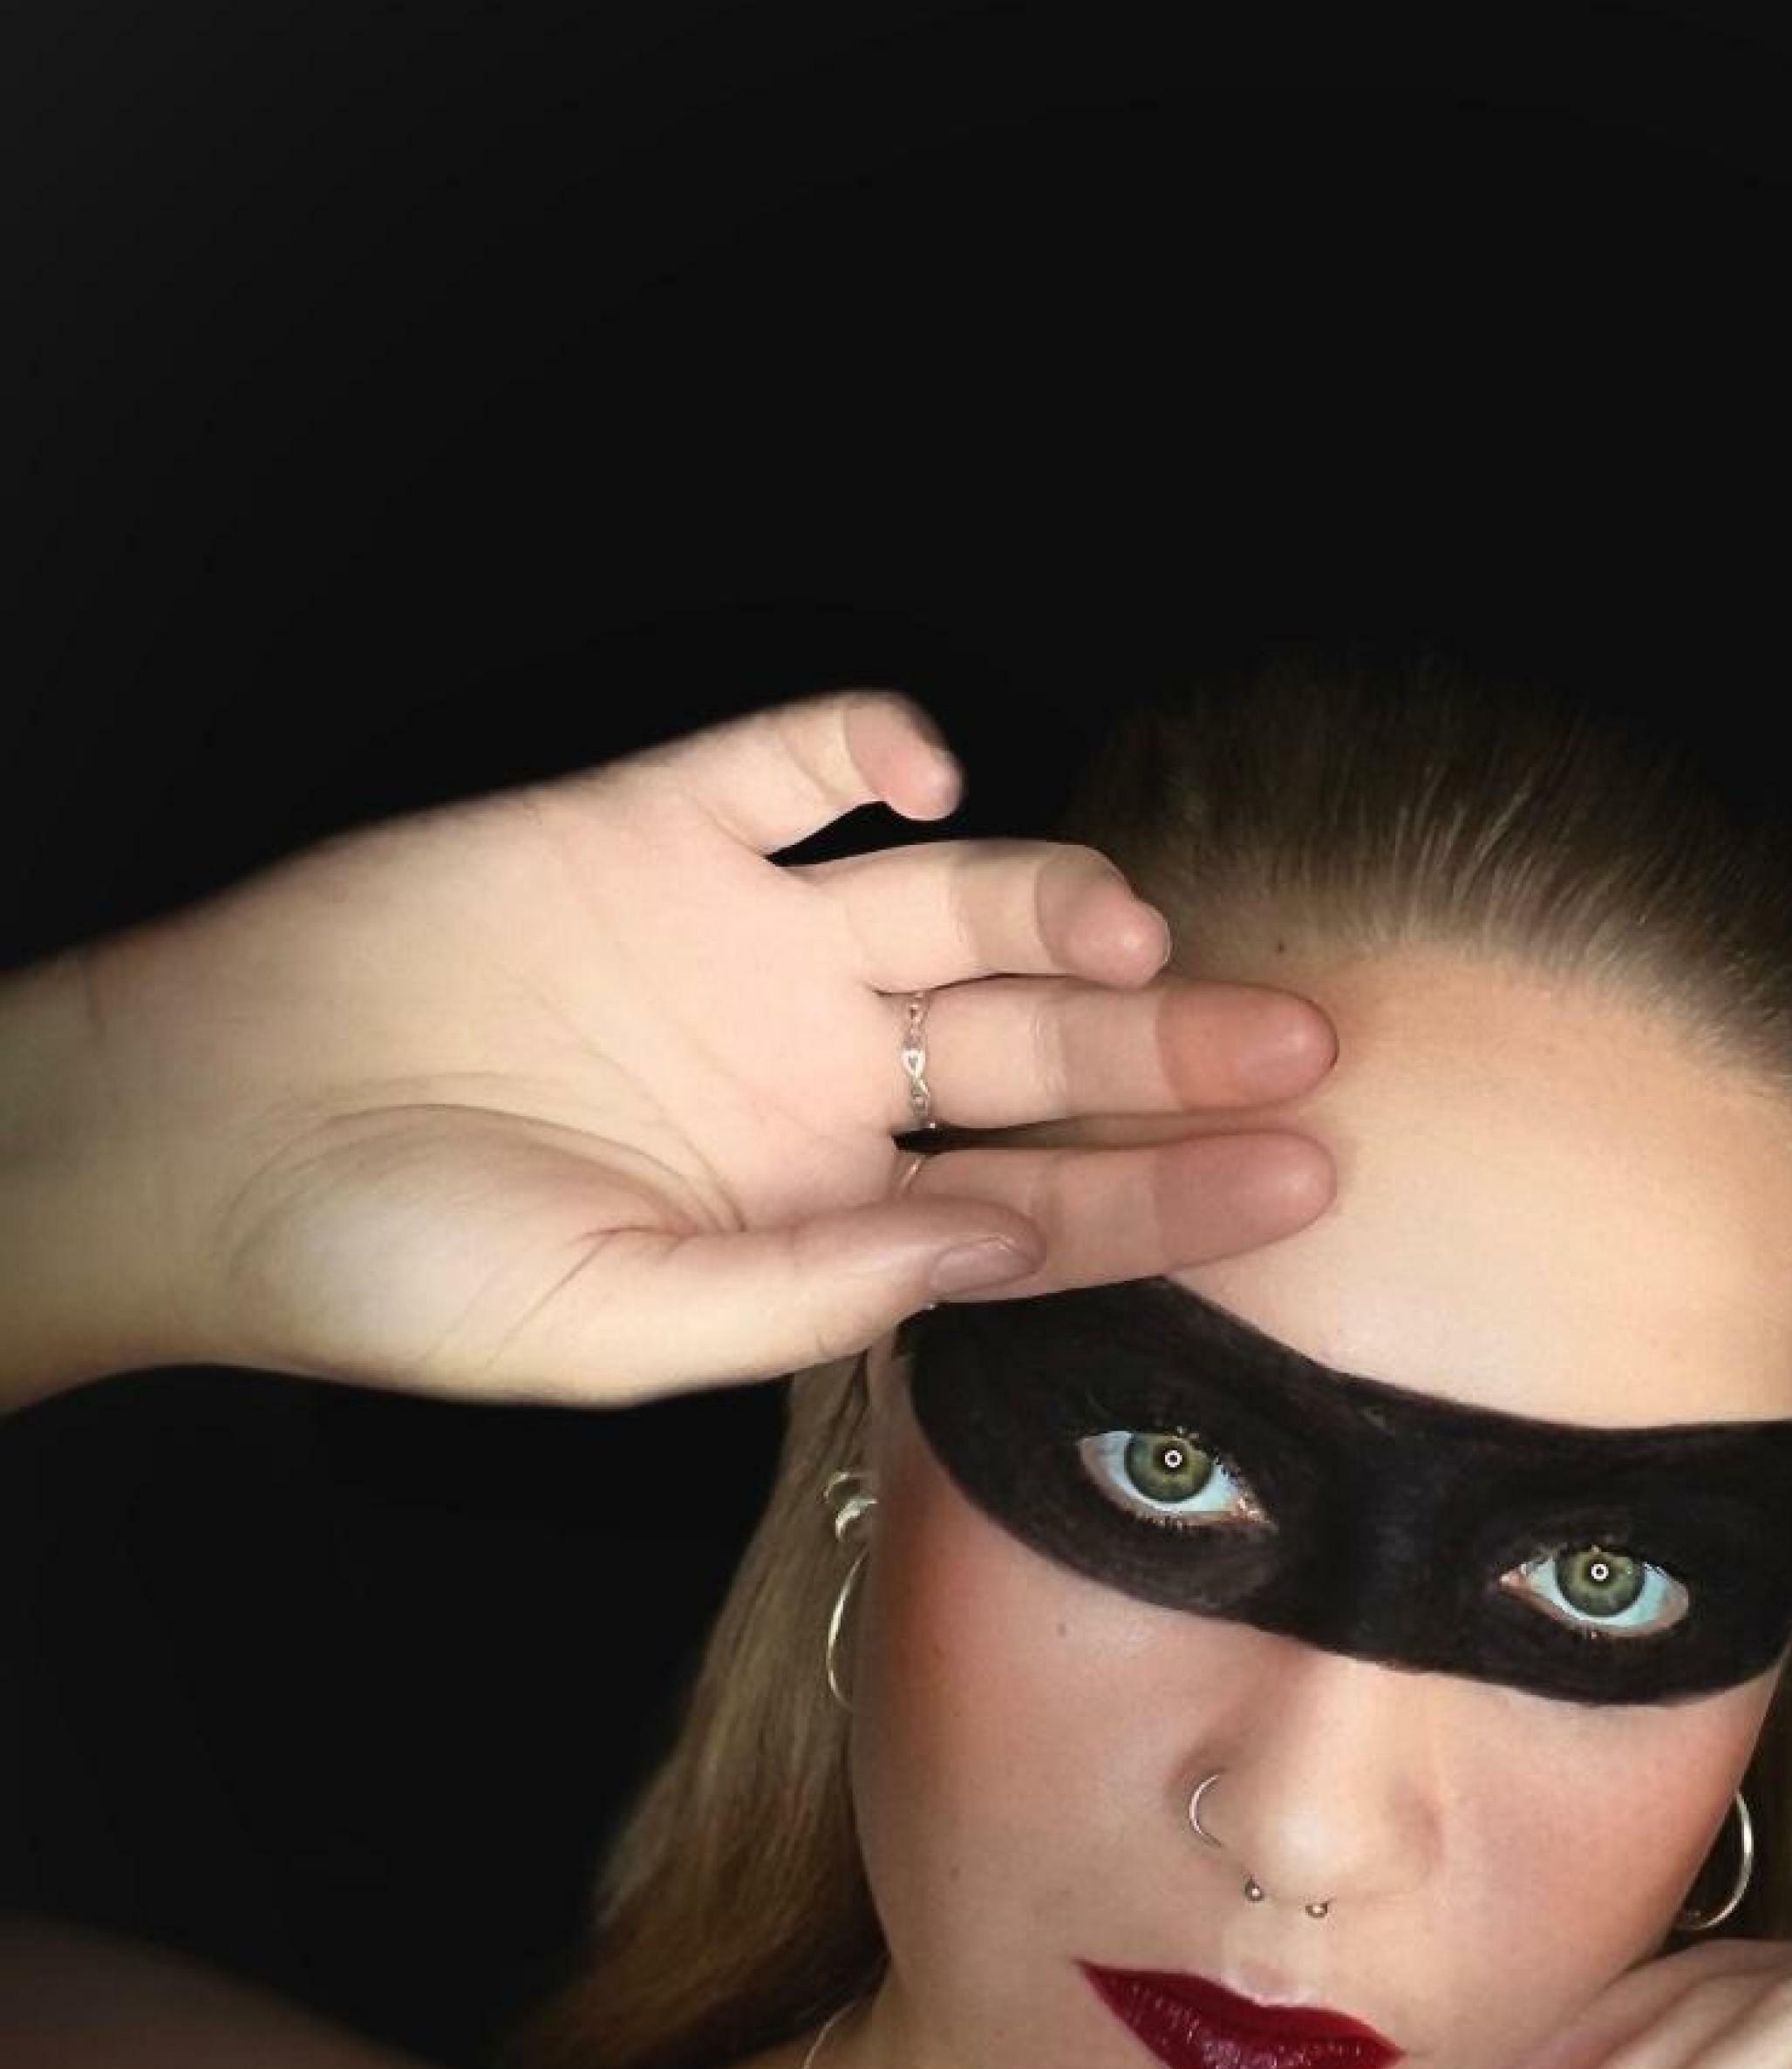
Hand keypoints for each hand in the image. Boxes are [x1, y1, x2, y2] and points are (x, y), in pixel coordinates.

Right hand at [73, 690, 1339, 1405]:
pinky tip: (927, 765)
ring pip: (950, 905)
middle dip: (1172, 1050)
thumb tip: (1000, 1247)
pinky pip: (785, 762)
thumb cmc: (393, 1272)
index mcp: (823, 1208)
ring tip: (1130, 930)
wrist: (202, 1145)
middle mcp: (816, 1074)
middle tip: (1305, 1040)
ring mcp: (743, 946)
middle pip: (1038, 1050)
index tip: (1311, 1178)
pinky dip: (862, 744)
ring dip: (1054, 899)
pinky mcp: (647, 830)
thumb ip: (811, 1291)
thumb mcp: (609, 1324)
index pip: (1044, 1202)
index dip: (1176, 1193)